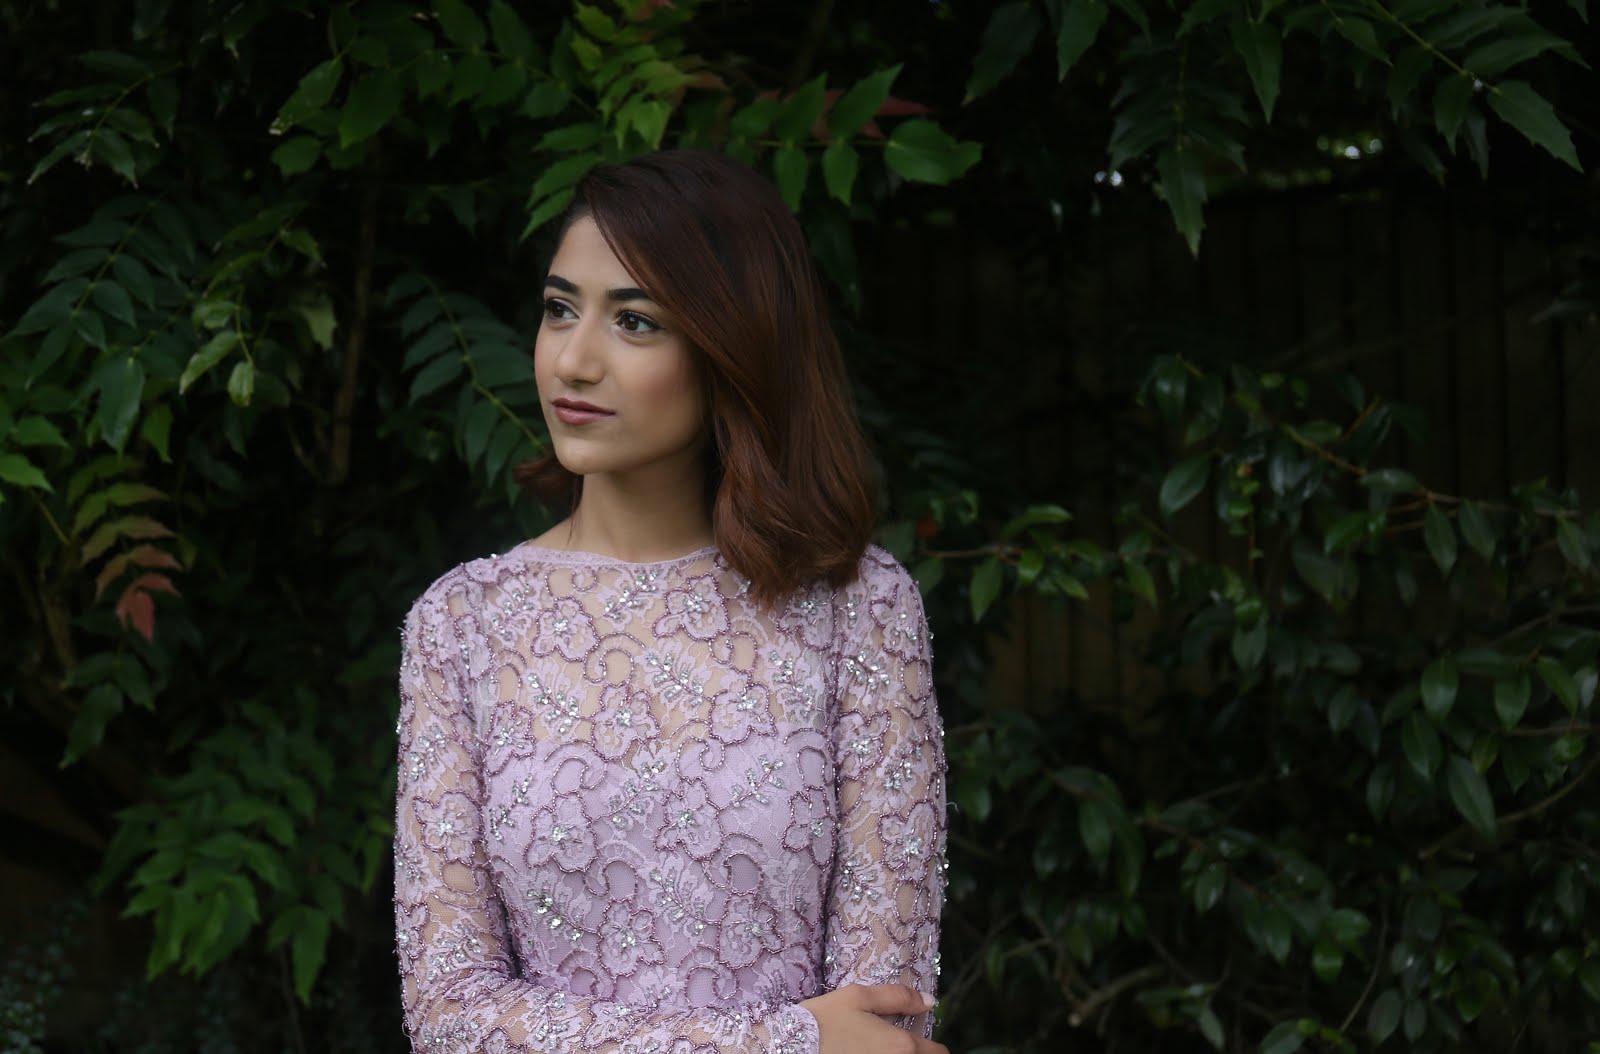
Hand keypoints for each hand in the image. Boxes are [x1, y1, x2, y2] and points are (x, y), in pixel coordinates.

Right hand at [800, 983, 948, 1053]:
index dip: (934, 1046)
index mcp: (901, 1046)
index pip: (938, 1053)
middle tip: (902, 1046)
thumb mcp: (858, 996)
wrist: (789, 1047)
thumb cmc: (825, 1020)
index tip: (922, 1041)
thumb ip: (898, 997)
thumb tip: (929, 1000)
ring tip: (881, 1051)